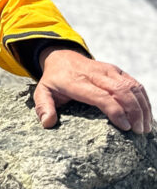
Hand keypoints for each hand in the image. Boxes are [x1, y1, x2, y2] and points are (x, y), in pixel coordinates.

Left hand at [33, 46, 151, 133]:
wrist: (61, 57)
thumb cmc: (53, 80)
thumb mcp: (42, 91)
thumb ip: (43, 106)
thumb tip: (48, 123)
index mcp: (77, 81)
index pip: (101, 96)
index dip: (116, 111)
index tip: (125, 127)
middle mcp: (95, 74)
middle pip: (121, 91)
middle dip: (134, 111)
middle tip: (139, 131)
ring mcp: (108, 70)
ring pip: (132, 87)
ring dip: (142, 107)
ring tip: (145, 127)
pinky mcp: (117, 71)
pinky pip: (135, 84)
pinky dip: (144, 99)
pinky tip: (146, 115)